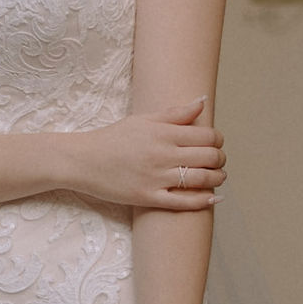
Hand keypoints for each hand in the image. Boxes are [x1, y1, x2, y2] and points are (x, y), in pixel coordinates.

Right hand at [75, 100, 224, 211]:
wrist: (82, 161)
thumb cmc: (113, 139)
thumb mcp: (143, 120)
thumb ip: (175, 113)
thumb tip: (203, 100)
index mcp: (163, 133)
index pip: (207, 136)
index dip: (218, 140)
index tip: (216, 143)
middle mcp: (163, 154)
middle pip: (209, 157)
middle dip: (220, 159)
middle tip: (218, 160)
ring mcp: (156, 178)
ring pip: (201, 180)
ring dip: (217, 178)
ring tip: (218, 176)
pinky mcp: (148, 197)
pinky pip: (183, 202)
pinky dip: (203, 201)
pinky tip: (213, 197)